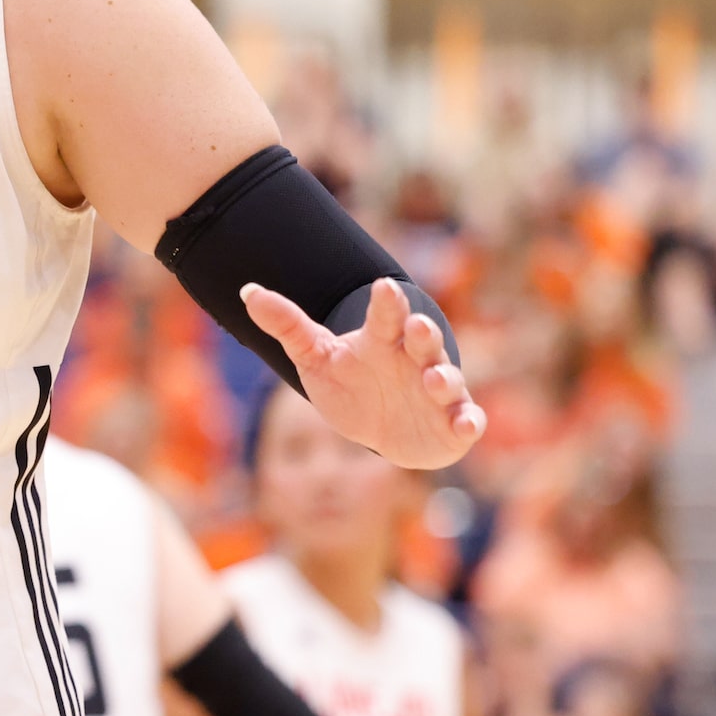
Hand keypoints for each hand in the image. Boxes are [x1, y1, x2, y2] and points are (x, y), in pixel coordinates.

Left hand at [242, 277, 486, 469]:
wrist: (382, 428)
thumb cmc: (351, 384)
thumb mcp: (316, 357)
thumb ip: (288, 325)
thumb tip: (246, 291)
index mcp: (382, 340)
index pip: (386, 316)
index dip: (387, 303)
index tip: (384, 287)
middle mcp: (415, 360)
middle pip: (422, 340)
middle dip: (422, 332)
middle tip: (417, 324)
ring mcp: (437, 390)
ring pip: (446, 378)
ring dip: (444, 377)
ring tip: (434, 379)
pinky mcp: (452, 422)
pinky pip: (466, 419)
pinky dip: (469, 422)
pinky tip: (466, 426)